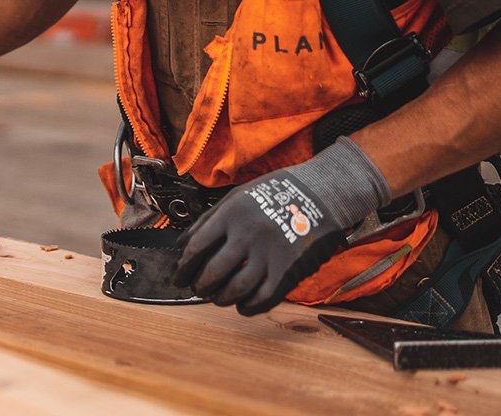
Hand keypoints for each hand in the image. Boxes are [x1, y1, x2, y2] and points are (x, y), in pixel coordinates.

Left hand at [174, 137, 389, 314]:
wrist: (321, 194)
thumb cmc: (276, 193)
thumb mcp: (238, 196)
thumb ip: (210, 219)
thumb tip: (182, 245)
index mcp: (231, 214)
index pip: (196, 248)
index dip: (183, 268)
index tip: (179, 277)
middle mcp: (247, 234)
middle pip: (213, 272)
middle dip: (201, 286)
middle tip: (199, 289)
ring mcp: (269, 254)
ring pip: (236, 289)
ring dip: (221, 298)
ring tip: (218, 297)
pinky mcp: (288, 270)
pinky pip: (263, 298)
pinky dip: (248, 307)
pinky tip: (242, 305)